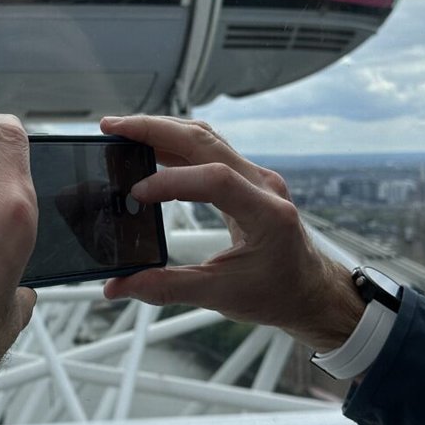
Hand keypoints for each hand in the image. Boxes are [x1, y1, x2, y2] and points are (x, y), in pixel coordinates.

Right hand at [98, 114, 362, 352]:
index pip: (215, 179)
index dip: (171, 181)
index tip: (135, 194)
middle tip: (113, 128)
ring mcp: (256, 178)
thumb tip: (118, 286)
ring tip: (123, 132)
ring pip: (206, 138)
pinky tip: (148, 149)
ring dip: (163, 130)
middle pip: (206, 140)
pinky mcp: (247, 180)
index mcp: (267, 213)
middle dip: (155, 130)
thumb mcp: (221, 296)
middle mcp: (264, 185)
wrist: (312, 291)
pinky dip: (174, 144)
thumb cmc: (278, 294)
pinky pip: (209, 150)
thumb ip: (167, 289)